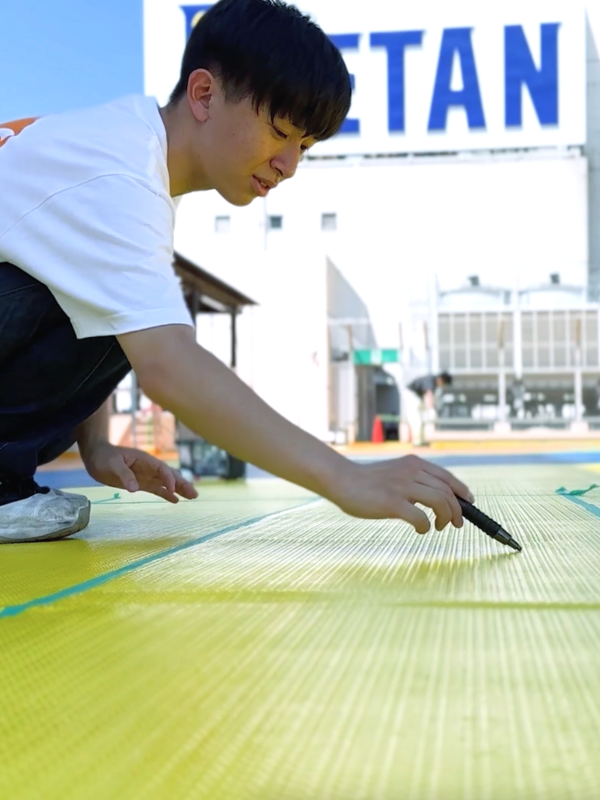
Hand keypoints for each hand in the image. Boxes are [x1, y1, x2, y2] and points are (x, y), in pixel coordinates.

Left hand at [81, 441, 198, 502]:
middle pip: (170, 476)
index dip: (169, 479)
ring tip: (193, 497)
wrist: (96, 456)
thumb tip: (135, 489)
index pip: (162, 469)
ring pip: (166, 483)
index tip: (173, 490)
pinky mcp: (141, 483)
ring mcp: (146, 476)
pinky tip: (176, 501)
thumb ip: (125, 475)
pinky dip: (167, 494)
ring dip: (179, 489)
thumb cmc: (103, 457)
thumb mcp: (112, 465)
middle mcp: (149, 468)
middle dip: (182, 484)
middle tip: (195, 495)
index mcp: (145, 460)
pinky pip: (157, 489)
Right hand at [329, 454, 473, 533]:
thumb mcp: (394, 472)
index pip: (447, 477)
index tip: (468, 502)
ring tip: (439, 527)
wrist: (341, 479)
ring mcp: (402, 486)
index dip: (462, 491)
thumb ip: (412, 479)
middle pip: (447, 491)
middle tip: (455, 524)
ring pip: (440, 502)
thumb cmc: (365, 481)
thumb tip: (434, 498)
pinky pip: (420, 517)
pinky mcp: (391, 502)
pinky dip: (425, 527)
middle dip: (457, 510)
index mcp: (413, 463)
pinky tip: (421, 530)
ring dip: (446, 518)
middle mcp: (411, 472)